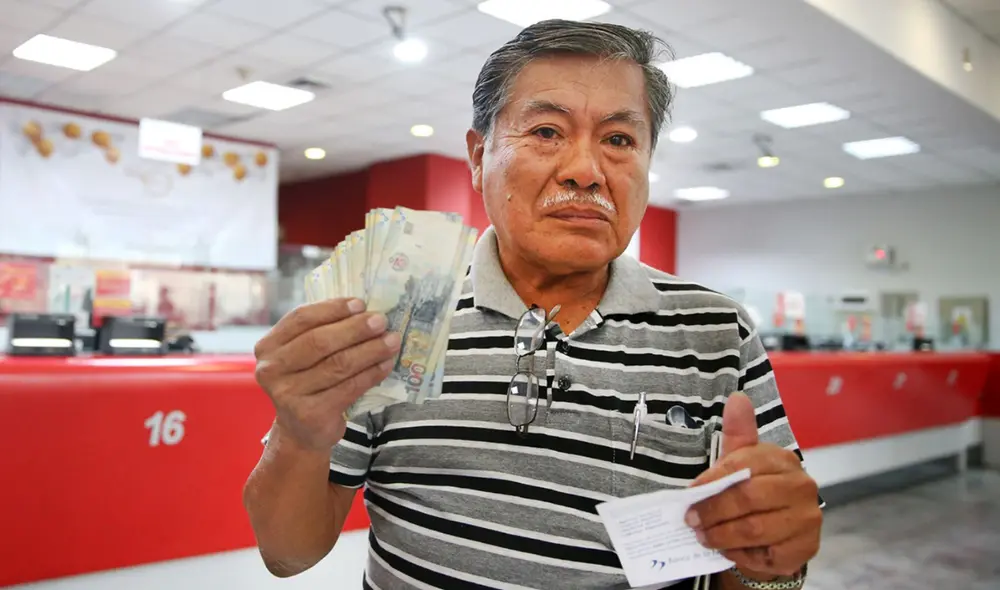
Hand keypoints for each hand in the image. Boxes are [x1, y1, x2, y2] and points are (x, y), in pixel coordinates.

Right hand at [253, 298, 400, 452]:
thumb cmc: (307, 383)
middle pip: (320, 341)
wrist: (300, 431)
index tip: (360, 303)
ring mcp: (288, 394)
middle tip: (381, 321)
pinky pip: (349, 387)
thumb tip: (363, 310)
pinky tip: (386, 364)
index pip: (301, 318)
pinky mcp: (310, 414)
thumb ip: (321, 331)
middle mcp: (272, 369)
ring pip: (338, 364)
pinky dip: (371, 374)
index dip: (332, 309)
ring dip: (370, 350)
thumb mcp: (302, 356)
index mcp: (268, 346)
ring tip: (391, 341)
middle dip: (355, 328)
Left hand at [686, 392, 821, 578]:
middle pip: (749, 498)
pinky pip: (766, 554)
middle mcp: (801, 486)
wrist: (777, 534)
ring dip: (722, 535)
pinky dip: (741, 554)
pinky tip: (728, 550)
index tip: (691, 491)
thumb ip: (738, 434)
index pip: (745, 465)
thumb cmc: (755, 493)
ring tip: (703, 536)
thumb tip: (737, 398)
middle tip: (691, 519)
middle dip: (713, 510)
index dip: (714, 479)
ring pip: (755, 529)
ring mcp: (807, 518)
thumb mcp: (743, 461)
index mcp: (783, 460)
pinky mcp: (806, 548)